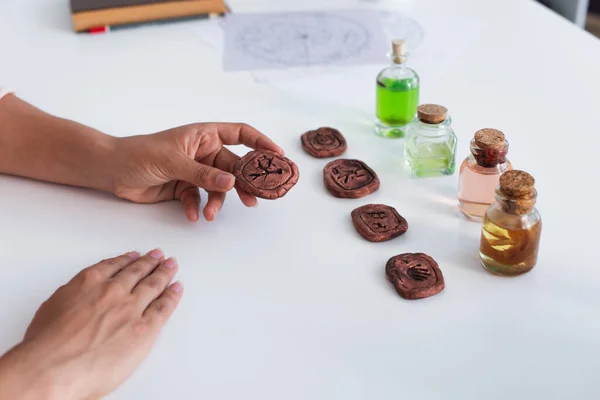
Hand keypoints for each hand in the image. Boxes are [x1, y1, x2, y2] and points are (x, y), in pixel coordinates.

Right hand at [0, 249, 182, 399]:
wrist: (54, 367)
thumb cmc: (46, 345)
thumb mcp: (52, 308)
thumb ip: (73, 298)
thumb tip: (80, 299)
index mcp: (89, 282)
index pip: (113, 266)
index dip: (127, 260)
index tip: (134, 255)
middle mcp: (113, 291)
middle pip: (137, 272)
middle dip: (150, 262)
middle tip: (159, 256)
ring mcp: (131, 309)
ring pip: (153, 285)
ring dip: (164, 273)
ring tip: (171, 266)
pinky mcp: (145, 328)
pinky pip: (163, 307)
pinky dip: (172, 296)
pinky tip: (177, 288)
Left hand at [111, 123, 283, 221]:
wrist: (112, 171)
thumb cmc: (140, 153)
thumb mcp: (174, 161)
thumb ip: (203, 174)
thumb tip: (232, 182)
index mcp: (204, 135)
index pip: (240, 134)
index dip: (261, 142)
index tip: (277, 157)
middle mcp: (203, 152)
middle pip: (233, 167)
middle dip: (243, 184)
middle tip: (254, 199)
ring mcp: (195, 171)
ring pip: (218, 188)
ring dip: (216, 202)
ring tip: (209, 214)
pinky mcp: (185, 188)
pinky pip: (200, 199)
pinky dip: (197, 207)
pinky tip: (192, 214)